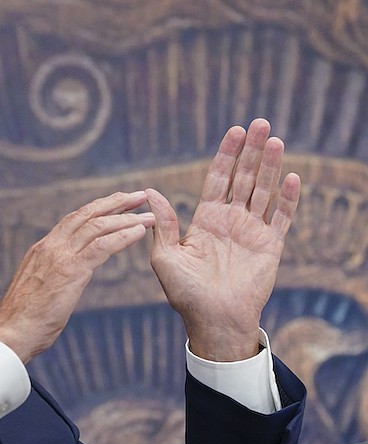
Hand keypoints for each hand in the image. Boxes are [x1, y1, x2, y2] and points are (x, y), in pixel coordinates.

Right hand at [0, 192, 154, 362]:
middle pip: (87, 214)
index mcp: (42, 249)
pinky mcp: (70, 271)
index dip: (98, 208)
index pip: (73, 219)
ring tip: (149, 215)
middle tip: (139, 196)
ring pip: (97, 227)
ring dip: (126, 218)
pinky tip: (139, 233)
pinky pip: (102, 247)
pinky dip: (123, 236)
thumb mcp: (37, 287)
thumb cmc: (24, 319)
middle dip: (115, 203)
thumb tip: (61, 277)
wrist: (12, 332)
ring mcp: (60, 257)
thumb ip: (51, 275)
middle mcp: (50, 246)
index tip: (117, 202)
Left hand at [146, 118, 300, 360]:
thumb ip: (163, 225)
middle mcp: (231, 221)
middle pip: (244, 178)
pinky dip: (289, 199)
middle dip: (251, 151)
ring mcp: (252, 232)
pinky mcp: (270, 246)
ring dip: (270, 166)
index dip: (226, 155)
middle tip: (261, 123)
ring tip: (275, 140)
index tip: (234, 131)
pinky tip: (292, 177)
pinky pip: (282, 218)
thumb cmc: (185, 293)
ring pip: (264, 191)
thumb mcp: (165, 257)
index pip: (218, 179)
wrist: (213, 320)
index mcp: (206, 220)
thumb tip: (151, 193)